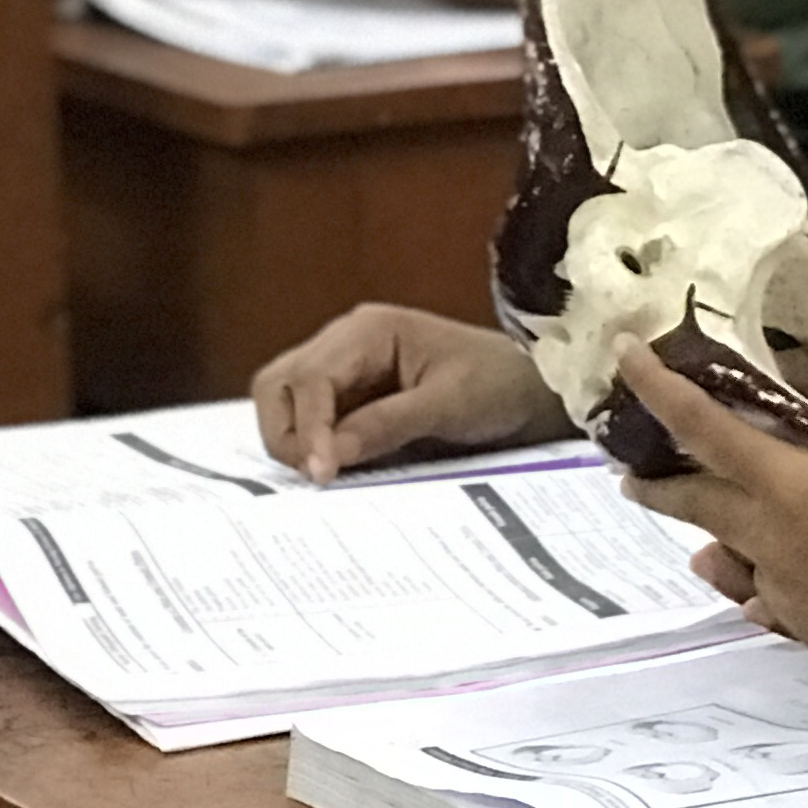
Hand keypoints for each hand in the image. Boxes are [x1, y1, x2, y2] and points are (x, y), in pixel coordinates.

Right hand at [253, 303, 570, 479]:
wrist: (529, 393)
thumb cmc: (499, 385)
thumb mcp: (451, 404)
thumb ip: (388, 424)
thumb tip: (327, 455)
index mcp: (368, 331)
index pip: (309, 377)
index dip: (308, 427)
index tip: (320, 472)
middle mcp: (345, 344)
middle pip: (278, 385)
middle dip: (287, 434)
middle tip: (318, 476)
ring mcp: (344, 371)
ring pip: (285, 406)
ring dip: (296, 443)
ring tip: (329, 475)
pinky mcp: (350, 400)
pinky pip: (312, 424)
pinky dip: (314, 449)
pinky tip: (336, 472)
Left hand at [616, 352, 807, 675]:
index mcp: (791, 491)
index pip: (705, 430)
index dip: (659, 389)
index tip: (625, 357)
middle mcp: (772, 545)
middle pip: (694, 507)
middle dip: (656, 485)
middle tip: (633, 470)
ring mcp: (787, 595)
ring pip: (728, 560)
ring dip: (707, 537)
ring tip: (700, 531)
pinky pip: (765, 602)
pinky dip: (752, 585)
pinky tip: (762, 589)